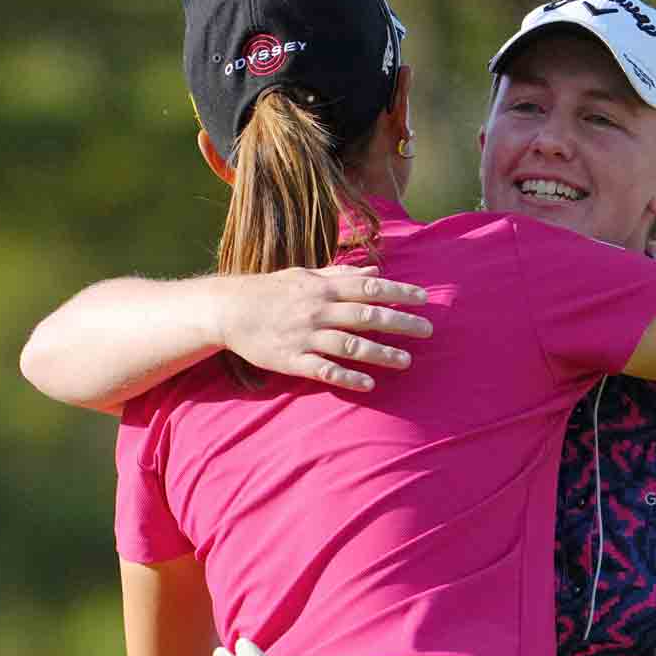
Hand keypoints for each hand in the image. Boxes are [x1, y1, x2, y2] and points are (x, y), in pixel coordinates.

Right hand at [217, 265, 434, 391]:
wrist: (227, 310)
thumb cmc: (270, 290)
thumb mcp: (305, 276)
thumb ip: (341, 275)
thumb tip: (374, 272)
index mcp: (322, 288)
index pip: (368, 288)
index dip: (398, 292)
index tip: (424, 299)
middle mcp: (317, 310)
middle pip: (366, 316)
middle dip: (400, 323)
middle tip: (427, 330)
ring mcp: (305, 336)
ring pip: (349, 345)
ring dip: (380, 353)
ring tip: (406, 361)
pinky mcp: (292, 360)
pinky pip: (324, 370)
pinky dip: (347, 377)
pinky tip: (369, 384)